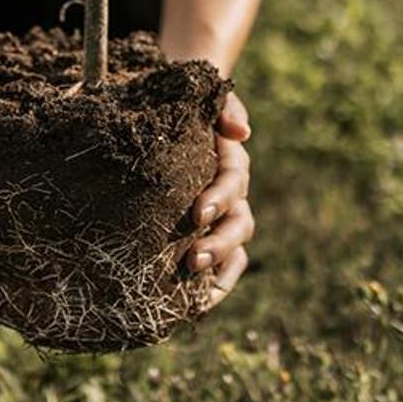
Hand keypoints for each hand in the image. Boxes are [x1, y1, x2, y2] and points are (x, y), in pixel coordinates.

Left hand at [187, 92, 253, 310]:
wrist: (161, 110)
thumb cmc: (180, 104)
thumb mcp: (202, 96)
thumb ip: (222, 106)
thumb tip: (240, 132)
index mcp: (228, 161)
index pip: (233, 181)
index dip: (220, 197)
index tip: (198, 212)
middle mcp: (231, 193)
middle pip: (238, 222)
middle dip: (218, 243)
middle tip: (193, 259)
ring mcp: (223, 217)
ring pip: (233, 248)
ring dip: (218, 266)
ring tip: (193, 281)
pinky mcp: (207, 235)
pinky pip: (222, 266)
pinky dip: (215, 285)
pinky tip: (196, 305)